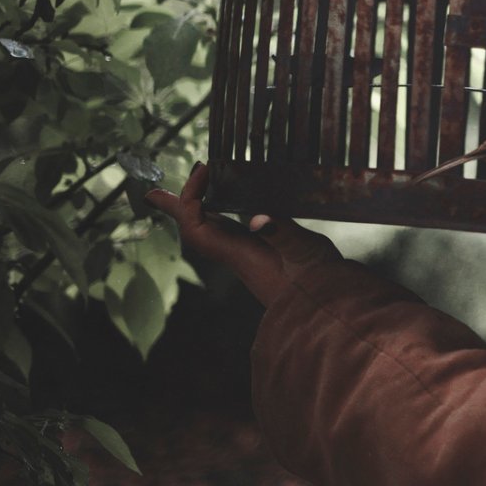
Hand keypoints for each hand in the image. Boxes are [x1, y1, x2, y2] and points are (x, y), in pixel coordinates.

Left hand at [145, 163, 341, 306]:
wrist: (332, 316)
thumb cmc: (323, 287)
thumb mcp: (308, 255)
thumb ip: (285, 235)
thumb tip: (257, 218)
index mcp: (242, 257)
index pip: (198, 228)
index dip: (190, 199)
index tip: (204, 169)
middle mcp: (240, 258)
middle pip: (196, 231)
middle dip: (177, 208)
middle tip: (153, 193)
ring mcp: (251, 259)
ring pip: (213, 233)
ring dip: (197, 211)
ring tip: (189, 194)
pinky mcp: (265, 258)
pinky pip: (232, 234)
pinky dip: (222, 216)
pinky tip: (231, 209)